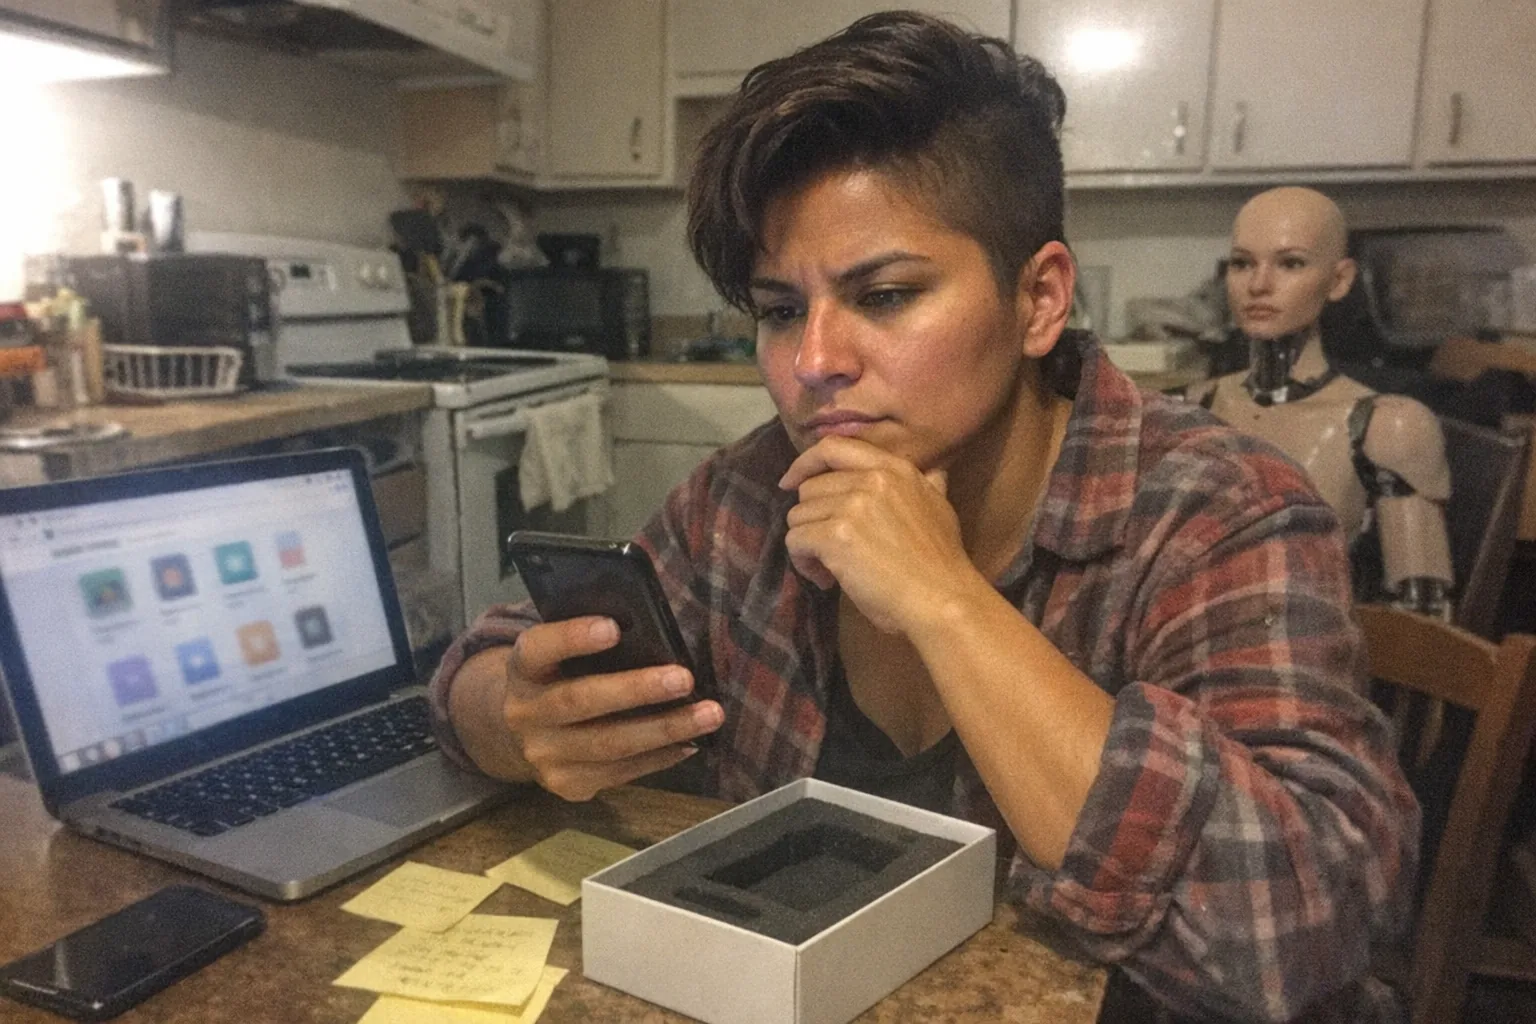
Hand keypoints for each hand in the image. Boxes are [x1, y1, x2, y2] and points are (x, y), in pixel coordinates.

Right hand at [493, 616, 722, 800]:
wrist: (523, 734)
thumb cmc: (560, 678)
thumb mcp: (560, 656)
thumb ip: (590, 644)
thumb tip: (657, 631)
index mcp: (523, 668)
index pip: (539, 648)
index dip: (573, 637)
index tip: (614, 627)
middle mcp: (525, 713)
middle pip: (580, 699)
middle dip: (637, 690)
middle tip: (684, 679)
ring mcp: (543, 754)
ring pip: (608, 744)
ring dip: (664, 729)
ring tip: (708, 715)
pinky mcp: (565, 784)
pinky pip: (620, 772)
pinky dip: (660, 757)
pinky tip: (689, 743)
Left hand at [778, 437, 983, 633]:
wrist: (942, 597)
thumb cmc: (942, 561)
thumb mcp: (940, 509)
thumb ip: (930, 485)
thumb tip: (935, 472)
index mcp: (893, 469)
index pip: (833, 447)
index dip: (805, 463)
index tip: (791, 482)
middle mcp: (870, 479)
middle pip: (810, 489)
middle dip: (812, 519)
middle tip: (829, 548)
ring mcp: (852, 506)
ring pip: (798, 516)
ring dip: (807, 544)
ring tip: (828, 568)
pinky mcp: (835, 536)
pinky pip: (796, 541)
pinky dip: (802, 562)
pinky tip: (824, 579)